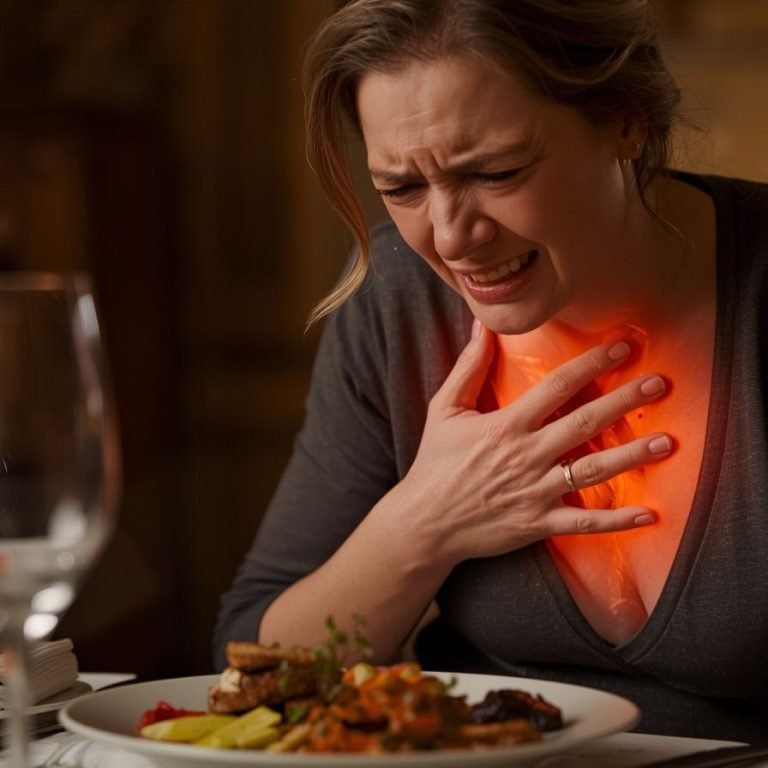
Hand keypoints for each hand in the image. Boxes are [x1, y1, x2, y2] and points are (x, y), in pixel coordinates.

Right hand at [398, 321, 672, 565]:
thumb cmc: (434, 463)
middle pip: (584, 422)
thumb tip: (482, 324)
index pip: (556, 386)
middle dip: (624, 401)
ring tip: (667, 441)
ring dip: (632, 456)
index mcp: (505, 425)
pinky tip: (649, 513)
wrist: (424, 523)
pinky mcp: (538, 524)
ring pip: (593, 470)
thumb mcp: (443, 409)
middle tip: (660, 384)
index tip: (623, 346)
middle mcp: (526, 455)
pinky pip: (584, 523)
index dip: (592, 364)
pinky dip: (617, 521)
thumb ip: (468, 367)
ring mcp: (535, 492)